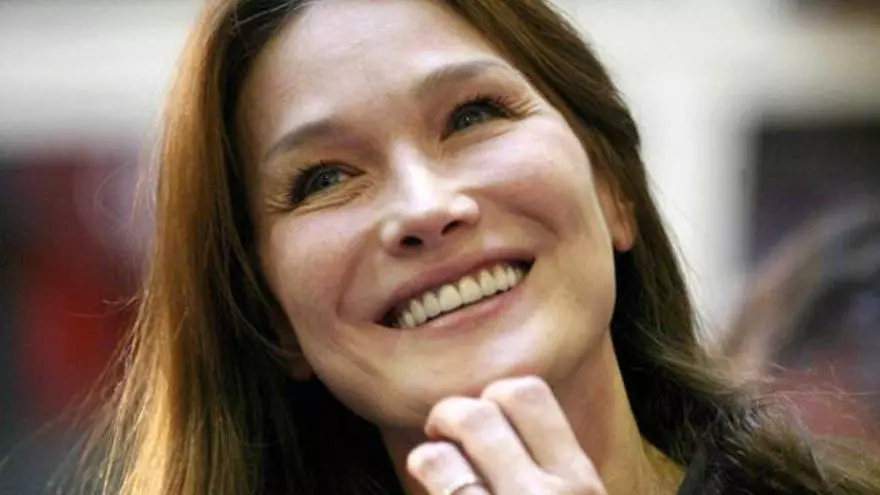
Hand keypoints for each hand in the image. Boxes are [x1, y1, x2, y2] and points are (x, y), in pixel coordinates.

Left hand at [406, 376, 606, 494]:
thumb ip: (550, 477)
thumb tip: (498, 430)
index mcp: (583, 484)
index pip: (536, 396)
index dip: (498, 399)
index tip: (483, 421)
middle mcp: (554, 492)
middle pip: (504, 396)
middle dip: (464, 406)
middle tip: (443, 431)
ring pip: (472, 419)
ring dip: (440, 428)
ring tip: (431, 456)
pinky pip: (437, 464)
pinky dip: (424, 461)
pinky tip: (423, 477)